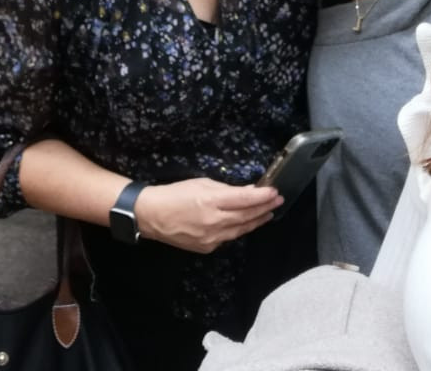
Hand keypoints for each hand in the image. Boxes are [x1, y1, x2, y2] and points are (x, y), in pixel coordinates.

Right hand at [133, 178, 282, 253]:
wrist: (152, 216)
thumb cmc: (175, 194)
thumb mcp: (201, 183)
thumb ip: (226, 189)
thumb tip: (247, 191)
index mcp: (211, 201)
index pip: (245, 199)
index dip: (262, 196)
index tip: (275, 192)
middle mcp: (214, 221)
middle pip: (247, 216)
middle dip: (265, 208)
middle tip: (278, 201)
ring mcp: (211, 238)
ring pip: (241, 230)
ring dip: (256, 221)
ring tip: (268, 213)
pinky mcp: (207, 248)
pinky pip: (228, 238)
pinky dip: (239, 230)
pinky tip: (246, 224)